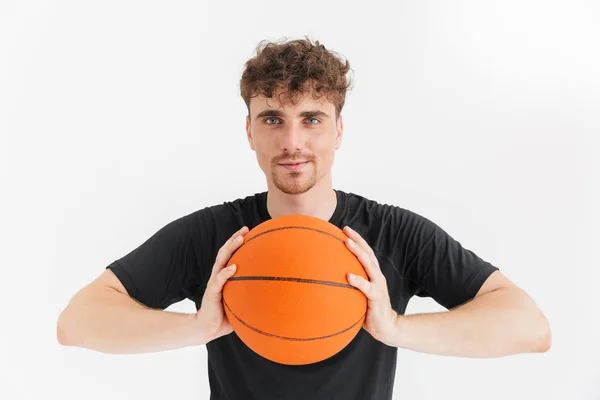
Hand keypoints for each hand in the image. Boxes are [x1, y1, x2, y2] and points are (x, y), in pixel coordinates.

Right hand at [197, 226, 248, 342]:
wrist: (208, 328)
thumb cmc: (226, 315)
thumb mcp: (241, 302)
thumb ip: (252, 296)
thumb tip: (275, 294)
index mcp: (225, 276)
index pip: (231, 255)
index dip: (238, 242)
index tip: (250, 232)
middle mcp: (219, 276)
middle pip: (225, 252)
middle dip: (234, 239)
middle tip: (245, 229)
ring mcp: (214, 283)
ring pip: (221, 261)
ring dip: (230, 248)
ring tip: (240, 239)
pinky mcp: (211, 293)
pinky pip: (218, 281)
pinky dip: (225, 273)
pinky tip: (233, 268)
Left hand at [343, 226, 397, 345]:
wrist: (386, 328)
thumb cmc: (369, 311)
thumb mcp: (359, 295)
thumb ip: (349, 287)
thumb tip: (327, 281)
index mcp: (373, 274)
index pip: (366, 252)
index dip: (357, 240)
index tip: (345, 229)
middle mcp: (377, 276)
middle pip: (367, 253)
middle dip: (357, 240)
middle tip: (345, 230)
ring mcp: (378, 285)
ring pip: (368, 265)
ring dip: (358, 252)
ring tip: (347, 243)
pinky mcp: (377, 297)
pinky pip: (366, 287)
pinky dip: (358, 280)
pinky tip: (348, 276)